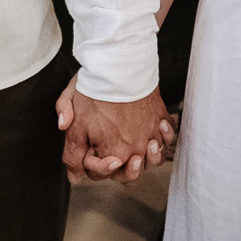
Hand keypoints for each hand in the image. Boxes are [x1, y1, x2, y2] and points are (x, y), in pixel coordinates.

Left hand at [56, 74, 175, 184]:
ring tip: (138, 147)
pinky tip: (155, 131)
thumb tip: (73, 175)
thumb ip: (72, 153)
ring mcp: (151, 135)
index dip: (90, 164)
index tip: (88, 149)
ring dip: (146, 157)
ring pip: (153, 160)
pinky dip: (164, 136)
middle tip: (113, 157)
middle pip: (130, 175)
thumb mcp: (75, 124)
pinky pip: (168, 137)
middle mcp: (136, 150)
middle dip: (120, 169)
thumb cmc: (96, 92)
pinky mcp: (160, 118)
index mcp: (113, 154)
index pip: (101, 175)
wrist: (119, 65)